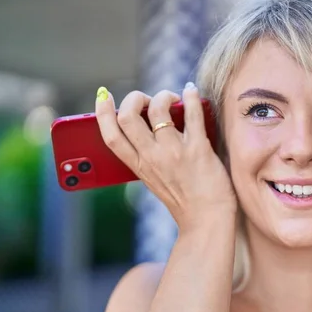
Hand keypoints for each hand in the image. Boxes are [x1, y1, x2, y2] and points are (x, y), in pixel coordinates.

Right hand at [94, 83, 236, 230]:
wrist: (208, 221)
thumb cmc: (185, 201)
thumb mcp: (155, 182)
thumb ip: (148, 159)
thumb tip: (149, 129)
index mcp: (138, 167)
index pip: (111, 137)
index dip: (103, 113)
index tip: (103, 97)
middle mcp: (152, 158)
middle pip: (128, 117)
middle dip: (134, 98)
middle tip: (146, 99)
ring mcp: (175, 152)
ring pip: (157, 110)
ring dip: (163, 96)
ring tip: (172, 98)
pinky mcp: (198, 148)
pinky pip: (192, 114)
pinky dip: (190, 97)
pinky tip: (190, 91)